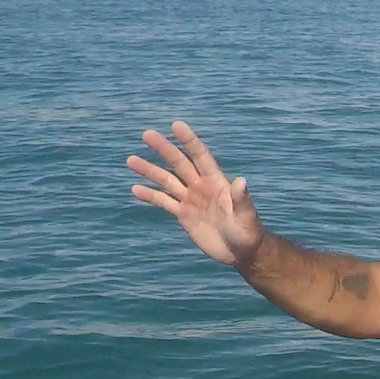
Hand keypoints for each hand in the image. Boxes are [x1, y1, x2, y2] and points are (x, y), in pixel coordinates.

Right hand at [127, 120, 267, 267]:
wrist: (241, 252)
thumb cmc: (248, 232)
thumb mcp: (246, 216)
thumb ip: (241, 200)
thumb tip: (241, 181)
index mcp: (216, 182)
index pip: (200, 156)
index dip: (189, 141)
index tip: (175, 125)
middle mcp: (201, 186)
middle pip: (179, 163)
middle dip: (164, 149)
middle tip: (146, 134)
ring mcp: (191, 199)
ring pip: (166, 181)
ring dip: (149, 171)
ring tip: (131, 160)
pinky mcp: (183, 214)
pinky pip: (164, 202)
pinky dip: (150, 196)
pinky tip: (135, 189)